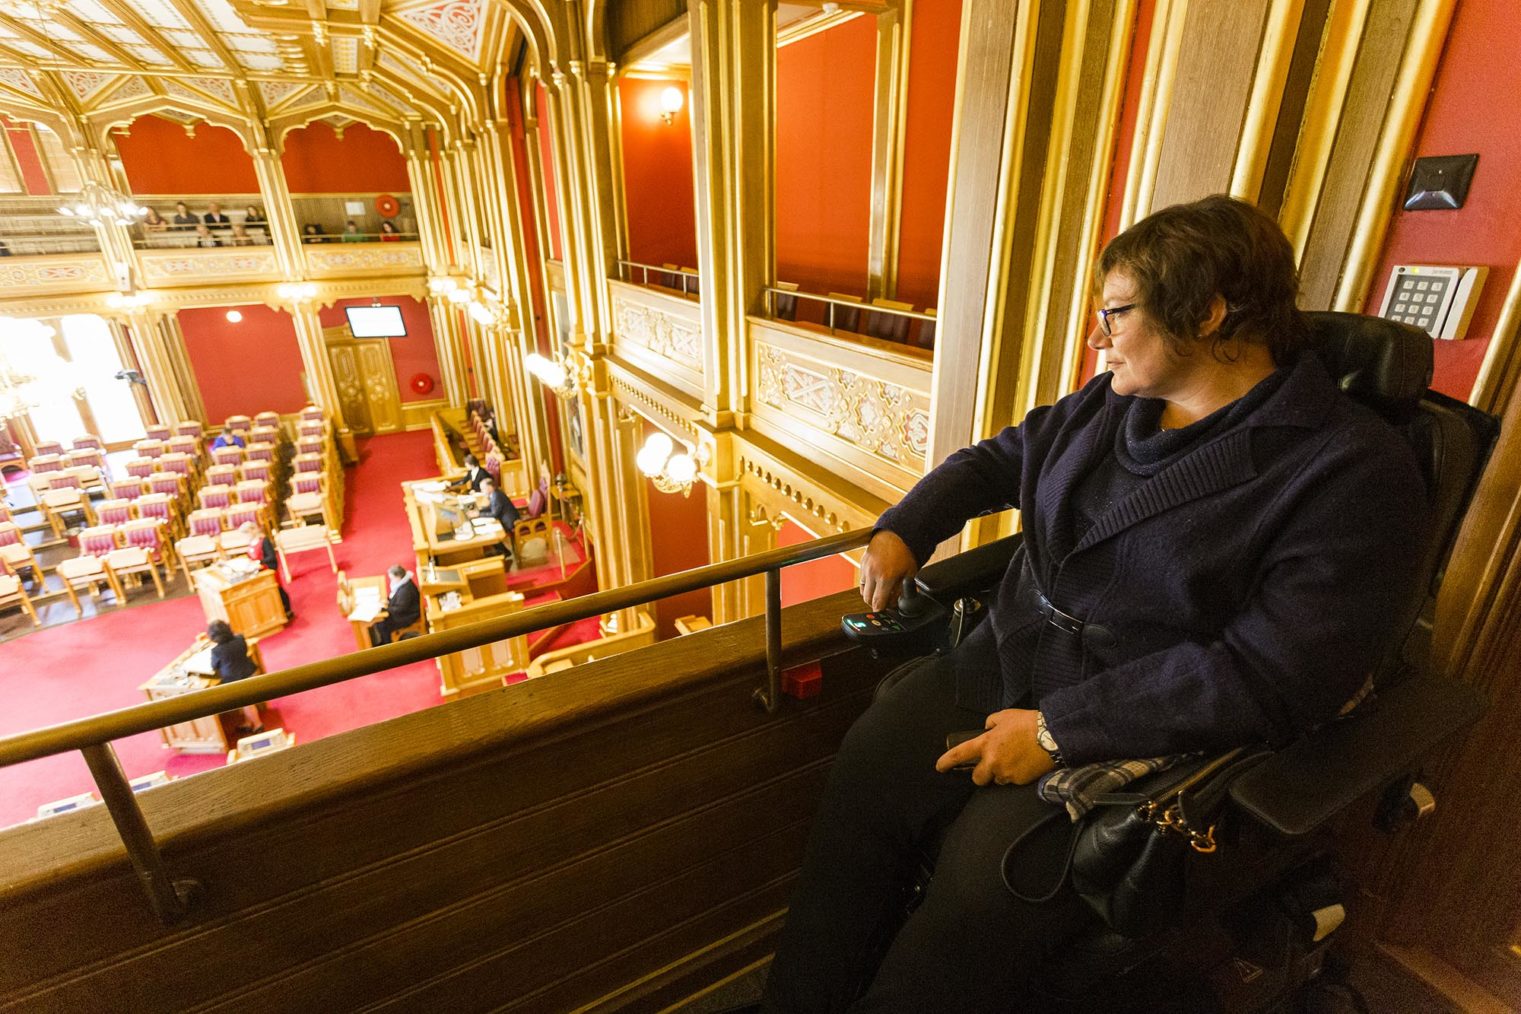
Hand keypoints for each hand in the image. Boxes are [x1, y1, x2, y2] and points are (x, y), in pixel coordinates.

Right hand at [859, 530, 917, 610]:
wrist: (896, 533)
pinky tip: (877, 579)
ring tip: (881, 590)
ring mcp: (865, 568)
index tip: (886, 610)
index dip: (882, 610)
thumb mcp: (910, 572)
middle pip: (867, 599)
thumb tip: (898, 600)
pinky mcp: (862, 562)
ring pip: (863, 590)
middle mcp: (872, 573)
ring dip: (871, 593)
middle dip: (875, 603)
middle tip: (885, 601)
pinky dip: (868, 583)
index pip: (877, 603)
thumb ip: (903, 589)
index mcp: (885, 577)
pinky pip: (862, 579)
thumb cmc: (905, 551)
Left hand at [935, 709, 1054, 785]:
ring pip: (998, 779)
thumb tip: (987, 728)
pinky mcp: (1020, 781)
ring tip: (1015, 760)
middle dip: (982, 775)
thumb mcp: (1005, 716)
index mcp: (986, 744)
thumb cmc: (1028, 723)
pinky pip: (1013, 780)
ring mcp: (1006, 773)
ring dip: (1001, 773)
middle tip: (989, 767)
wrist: (1052, 736)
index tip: (940, 767)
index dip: (947, 761)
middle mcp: (993, 761)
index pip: (961, 754)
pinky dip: (1016, 774)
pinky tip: (1025, 763)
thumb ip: (991, 722)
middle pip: (978, 778)